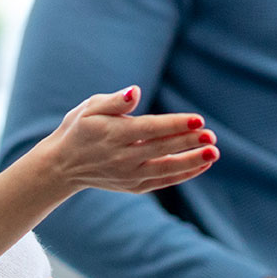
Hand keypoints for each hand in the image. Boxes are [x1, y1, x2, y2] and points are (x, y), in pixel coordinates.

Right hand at [25, 87, 216, 194]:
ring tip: (213, 152)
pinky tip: (202, 164)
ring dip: (191, 161)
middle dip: (188, 142)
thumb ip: (114, 101)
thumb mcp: (90, 107)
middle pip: (161, 149)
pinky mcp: (133, 186)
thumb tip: (136, 91)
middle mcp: (121, 157)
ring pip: (165, 169)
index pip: (150, 129)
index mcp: (112, 134)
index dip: (175, 124)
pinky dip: (182, 174)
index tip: (198, 120)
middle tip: (212, 136)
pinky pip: (162, 181)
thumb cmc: (80, 128)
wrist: (63, 165)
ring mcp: (128, 175)